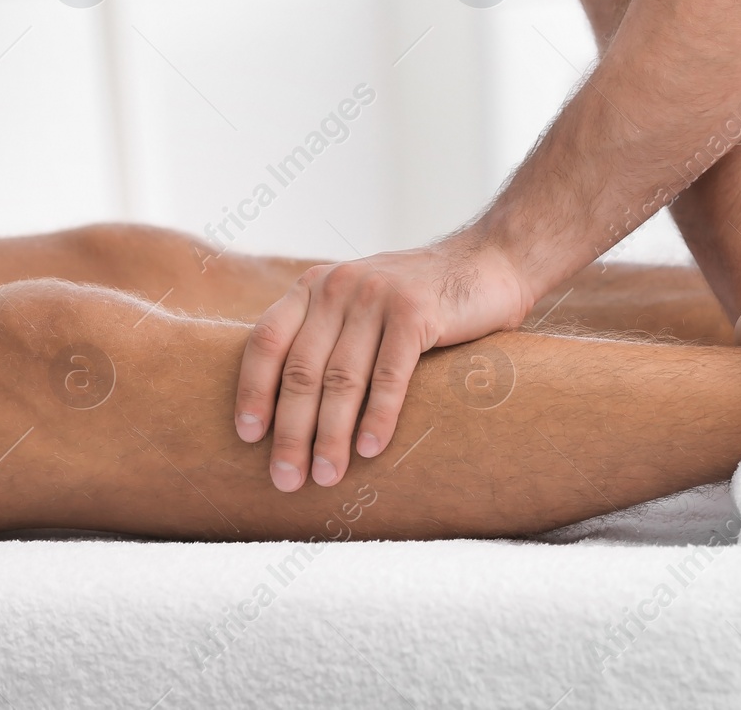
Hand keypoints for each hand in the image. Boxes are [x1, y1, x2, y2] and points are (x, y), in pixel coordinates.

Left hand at [234, 236, 534, 490]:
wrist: (491, 261)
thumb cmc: (424, 299)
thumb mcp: (363, 303)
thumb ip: (330, 335)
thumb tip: (292, 410)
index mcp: (315, 287)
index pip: (266, 342)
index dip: (253, 392)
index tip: (249, 438)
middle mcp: (338, 287)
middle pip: (301, 370)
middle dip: (291, 432)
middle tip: (287, 479)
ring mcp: (376, 296)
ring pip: (342, 379)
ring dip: (330, 435)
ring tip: (327, 476)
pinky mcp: (416, 311)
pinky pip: (389, 375)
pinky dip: (377, 416)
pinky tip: (369, 449)